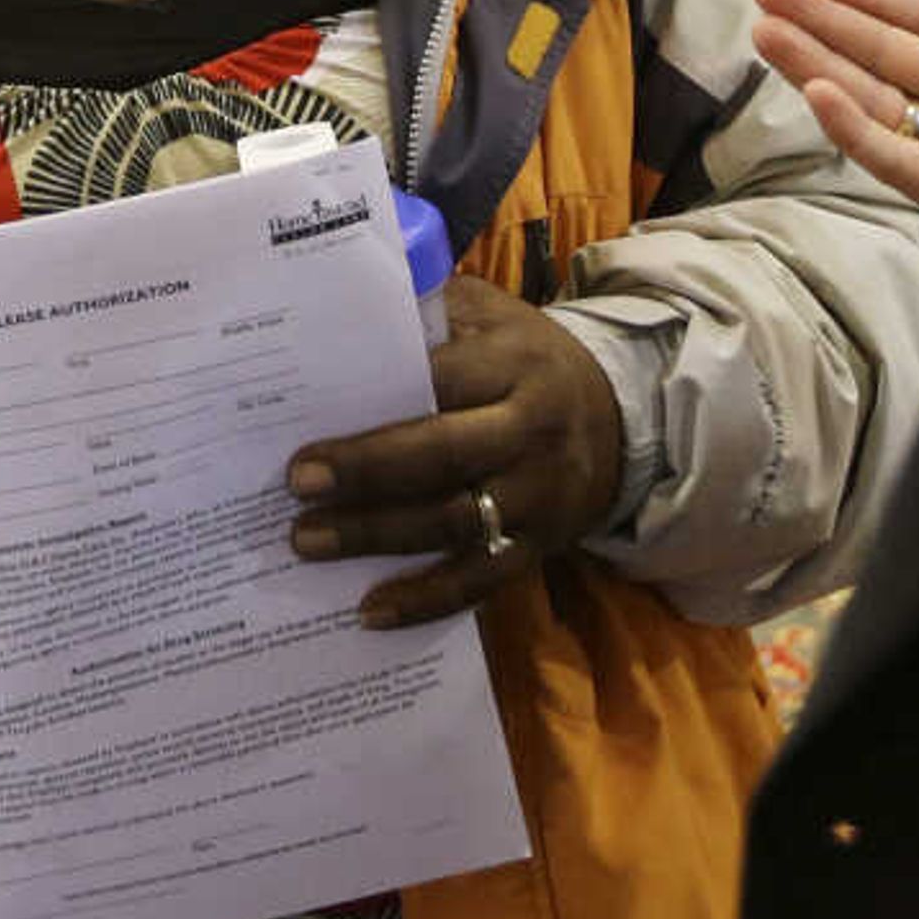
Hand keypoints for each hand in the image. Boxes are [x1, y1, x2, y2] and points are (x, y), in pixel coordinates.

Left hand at [284, 275, 624, 628]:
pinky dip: (425, 600)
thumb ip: (428, 309)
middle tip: (297, 484)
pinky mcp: (538, 547)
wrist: (621, 419)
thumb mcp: (489, 315)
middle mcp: (531, 431)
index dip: (377, 400)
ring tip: (306, 541)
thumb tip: (339, 306)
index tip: (313, 415)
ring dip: (377, 536)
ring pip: (455, 522)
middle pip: (445, 455)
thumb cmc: (523, 359)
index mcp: (514, 363)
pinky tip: (369, 612)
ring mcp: (538, 496)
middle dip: (367, 471)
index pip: (442, 380)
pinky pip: (481, 582)